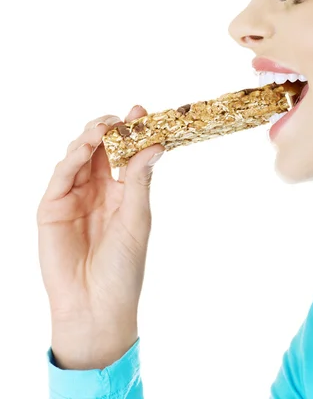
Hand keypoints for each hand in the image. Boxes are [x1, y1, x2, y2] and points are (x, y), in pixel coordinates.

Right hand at [37, 105, 164, 368]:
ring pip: (79, 155)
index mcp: (120, 191)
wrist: (96, 305)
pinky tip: (86, 145)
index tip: (143, 111)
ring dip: (91, 136)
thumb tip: (155, 145)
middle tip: (123, 116)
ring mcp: (73, 195)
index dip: (133, 131)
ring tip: (106, 126)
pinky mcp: (52, 206)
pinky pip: (61, 174)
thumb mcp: (137, 219)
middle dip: (110, 128)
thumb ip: (138, 181)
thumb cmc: (124, 267)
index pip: (125, 153)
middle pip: (100, 148)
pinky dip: (72, 157)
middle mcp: (96, 189)